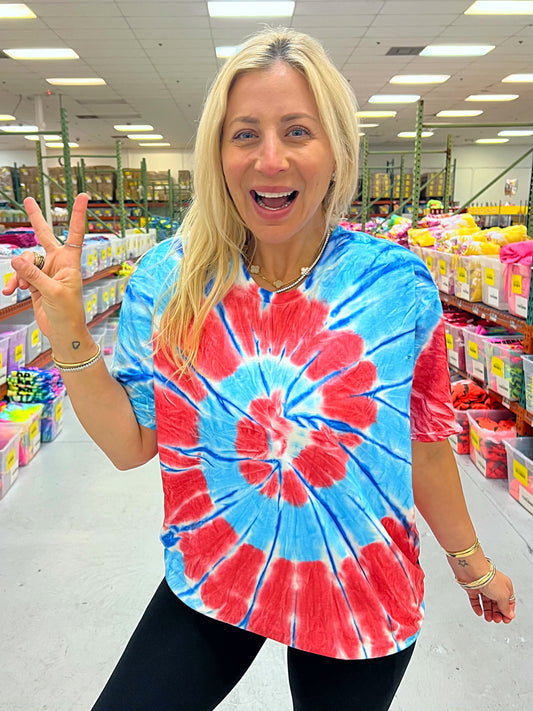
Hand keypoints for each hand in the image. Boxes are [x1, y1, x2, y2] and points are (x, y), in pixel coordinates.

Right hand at [3, 194, 89, 339]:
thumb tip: (15, 259)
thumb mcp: (52, 293)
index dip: (77, 215)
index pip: (75, 233)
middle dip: (36, 219)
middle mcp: (58, 263)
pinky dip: (14, 283)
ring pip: (25, 261)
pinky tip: (12, 292)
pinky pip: (20, 276)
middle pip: (44, 236)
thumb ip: (34, 275)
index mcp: (70, 262)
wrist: (63, 332)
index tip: (82, 196)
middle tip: (28, 200)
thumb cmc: (68, 313)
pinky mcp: (35, 282)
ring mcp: (45, 272)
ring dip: (20, 274)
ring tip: (23, 288)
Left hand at [465, 569, 515, 623]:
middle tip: (497, 620)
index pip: (509, 601)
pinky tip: (479, 613)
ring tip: (488, 618)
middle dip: (497, 613)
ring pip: (486, 602)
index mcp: (505, 586)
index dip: (508, 611)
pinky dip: (477, 607)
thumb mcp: (503, 596)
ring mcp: (483, 587)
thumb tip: (510, 614)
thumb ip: (506, 607)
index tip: (506, 619)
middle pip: (497, 603)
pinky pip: (475, 600)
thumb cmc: (489, 579)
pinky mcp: (473, 589)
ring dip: (488, 612)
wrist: (473, 571)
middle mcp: (494, 586)